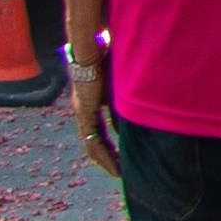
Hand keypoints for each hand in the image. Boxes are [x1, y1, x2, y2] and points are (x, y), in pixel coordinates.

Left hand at [62, 48, 114, 176]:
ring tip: (118, 173)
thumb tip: (138, 109)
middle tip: (121, 170)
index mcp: (93, 101)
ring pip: (92, 144)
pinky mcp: (84, 112)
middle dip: (108, 156)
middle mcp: (85, 109)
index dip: (112, 143)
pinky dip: (103, 155)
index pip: (102, 129)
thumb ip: (126, 95)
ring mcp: (82, 112)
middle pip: (95, 140)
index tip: (124, 154)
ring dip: (105, 160)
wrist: (91, 48)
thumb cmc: (109, 55)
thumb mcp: (121, 80)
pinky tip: (113, 164)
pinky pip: (92, 140)